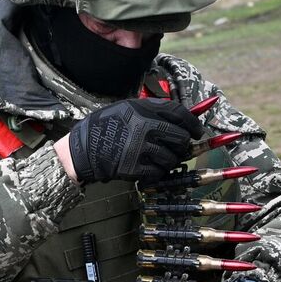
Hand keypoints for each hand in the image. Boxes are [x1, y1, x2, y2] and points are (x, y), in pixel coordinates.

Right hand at [61, 98, 203, 183]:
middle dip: (183, 145)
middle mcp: (145, 127)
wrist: (82, 149)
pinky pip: (159, 173)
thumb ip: (153, 110)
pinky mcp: (135, 167)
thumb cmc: (105, 126)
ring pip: (172, 158)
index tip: (197, 131)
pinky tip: (149, 168)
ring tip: (160, 158)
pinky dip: (158, 172)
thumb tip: (182, 116)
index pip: (180, 114)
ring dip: (170, 160)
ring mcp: (141, 149)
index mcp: (143, 109)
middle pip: (181, 139)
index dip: (193, 123)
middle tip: (178, 147)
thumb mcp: (128, 108)